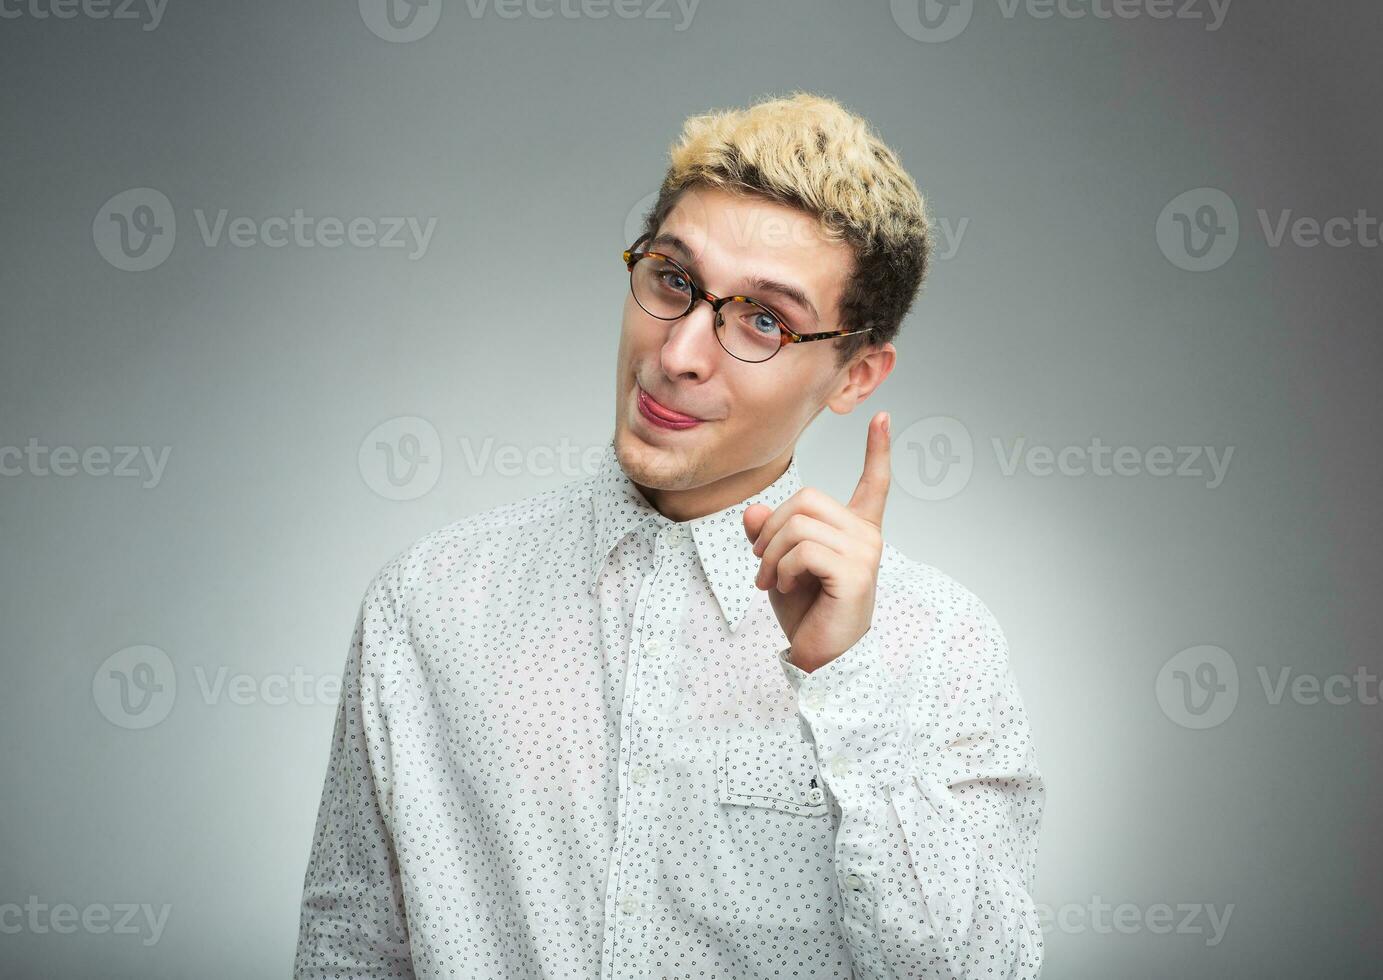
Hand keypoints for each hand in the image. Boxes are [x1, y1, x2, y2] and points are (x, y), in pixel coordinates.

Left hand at [743, 411, 890, 672]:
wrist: (816, 657)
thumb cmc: (805, 611)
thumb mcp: (779, 564)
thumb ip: (769, 534)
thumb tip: (755, 511)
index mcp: (856, 530)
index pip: (874, 483)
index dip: (878, 450)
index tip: (881, 417)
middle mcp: (867, 537)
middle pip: (806, 498)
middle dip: (772, 529)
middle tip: (762, 563)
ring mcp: (865, 553)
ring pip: (799, 524)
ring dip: (771, 554)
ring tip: (770, 580)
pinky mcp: (855, 573)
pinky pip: (803, 550)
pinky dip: (781, 569)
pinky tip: (784, 587)